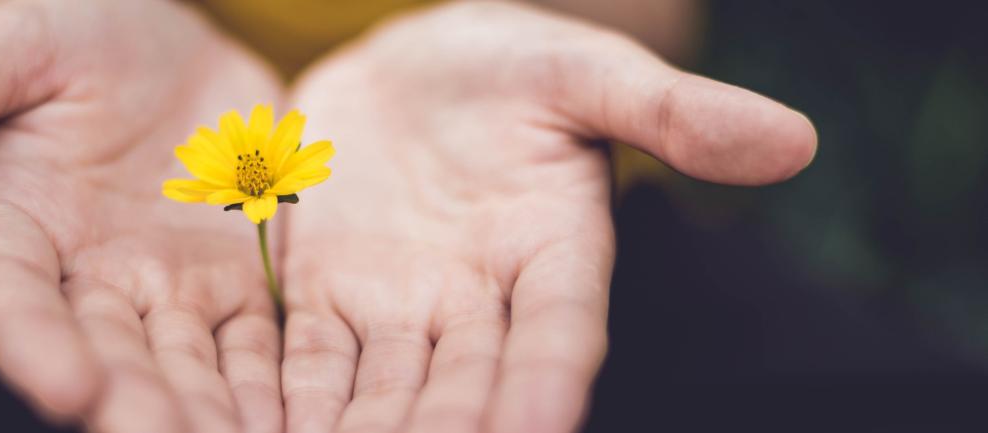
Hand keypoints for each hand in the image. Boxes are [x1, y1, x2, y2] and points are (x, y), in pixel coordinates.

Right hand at [0, 1, 284, 431]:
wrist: (154, 49)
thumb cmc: (65, 39)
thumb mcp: (9, 48)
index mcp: (14, 231)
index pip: (10, 300)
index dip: (32, 347)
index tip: (68, 390)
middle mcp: (86, 283)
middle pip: (108, 358)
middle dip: (140, 408)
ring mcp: (165, 293)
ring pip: (189, 369)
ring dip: (213, 417)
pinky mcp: (234, 287)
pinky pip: (257, 347)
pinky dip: (275, 389)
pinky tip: (305, 422)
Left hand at [279, 2, 815, 432]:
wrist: (406, 67)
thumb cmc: (507, 63)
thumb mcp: (582, 70)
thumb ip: (671, 112)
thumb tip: (794, 141)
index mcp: (554, 253)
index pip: (559, 337)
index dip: (548, 389)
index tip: (539, 429)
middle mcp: (478, 303)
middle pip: (465, 391)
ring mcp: (398, 308)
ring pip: (383, 397)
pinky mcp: (325, 300)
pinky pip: (309, 364)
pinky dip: (294, 407)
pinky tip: (266, 432)